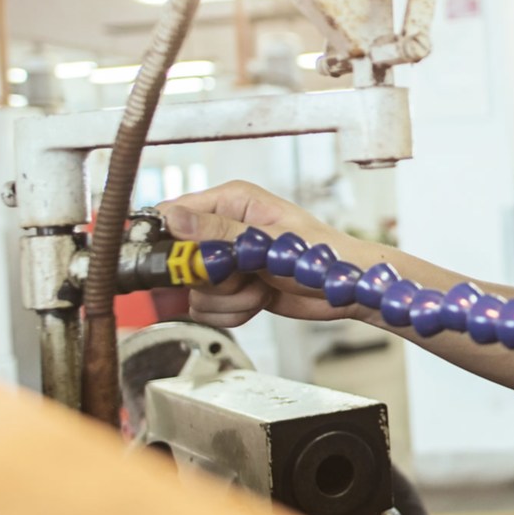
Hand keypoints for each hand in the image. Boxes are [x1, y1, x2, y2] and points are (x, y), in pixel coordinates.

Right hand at [159, 180, 365, 327]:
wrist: (345, 290)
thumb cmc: (322, 254)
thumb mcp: (269, 242)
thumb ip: (219, 233)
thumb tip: (174, 219)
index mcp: (231, 202)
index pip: (173, 214)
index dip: (168, 242)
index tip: (179, 264)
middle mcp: (223, 229)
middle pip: (178, 259)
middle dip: (209, 277)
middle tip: (239, 275)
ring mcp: (226, 261)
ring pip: (194, 290)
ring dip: (227, 299)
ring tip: (259, 287)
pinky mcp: (231, 288)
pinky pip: (208, 309)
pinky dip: (233, 312)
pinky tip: (260, 301)